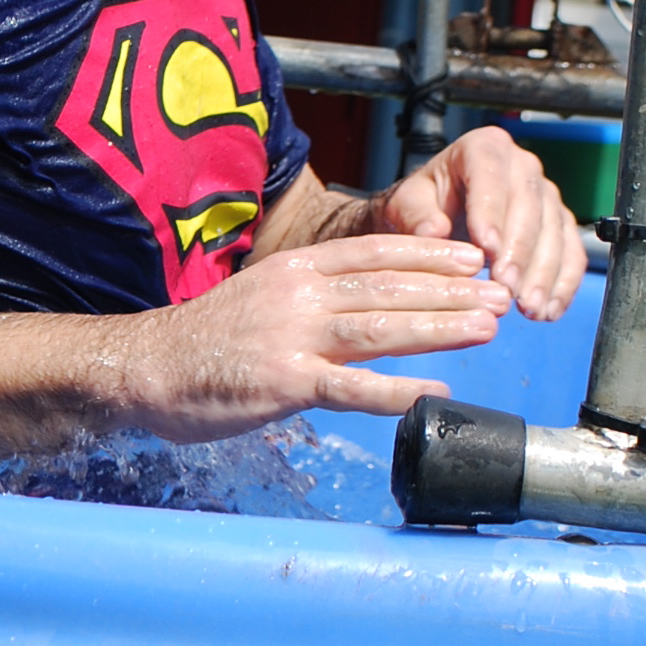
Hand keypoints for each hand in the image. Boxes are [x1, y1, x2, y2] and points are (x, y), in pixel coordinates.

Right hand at [119, 233, 509, 441]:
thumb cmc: (207, 341)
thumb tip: (374, 305)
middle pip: (389, 288)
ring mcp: (291, 338)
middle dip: (452, 291)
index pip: (374, 253)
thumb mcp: (263, 298)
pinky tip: (434, 392)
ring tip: (487, 327)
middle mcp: (298, 296)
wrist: (145, 368)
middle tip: (500, 293)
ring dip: (440, 328)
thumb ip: (315, 297)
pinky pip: (350, 387)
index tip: (473, 257)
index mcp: (296, 270)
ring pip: (380, 328)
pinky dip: (396, 390)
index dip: (429, 254)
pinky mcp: (283, 383)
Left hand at [376, 123, 585, 320]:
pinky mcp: (558, 223)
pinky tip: (548, 310)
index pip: (491, 175)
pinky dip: (563, 283)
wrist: (438, 217)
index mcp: (483, 148)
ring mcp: (545, 194)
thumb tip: (433, 231)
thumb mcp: (405, 205)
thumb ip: (415, 215)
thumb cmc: (423, 207)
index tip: (486, 249)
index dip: (491, 212)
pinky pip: (571, 252)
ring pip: (554, 231)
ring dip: (544, 273)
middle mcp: (521, 165)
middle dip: (520, 251)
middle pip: (529, 206)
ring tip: (529, 308)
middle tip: (507, 289)